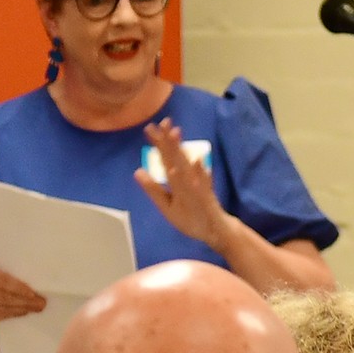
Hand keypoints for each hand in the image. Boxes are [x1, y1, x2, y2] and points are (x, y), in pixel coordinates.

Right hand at [0, 262, 46, 334]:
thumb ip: (4, 277)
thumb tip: (34, 283)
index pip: (1, 278)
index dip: (18, 286)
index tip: (33, 292)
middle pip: (3, 294)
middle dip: (24, 299)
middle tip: (41, 302)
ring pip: (2, 305)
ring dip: (22, 307)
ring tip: (36, 308)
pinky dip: (13, 313)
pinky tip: (23, 312)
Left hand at [135, 118, 231, 249]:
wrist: (216, 231)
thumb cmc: (190, 217)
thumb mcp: (166, 204)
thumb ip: (153, 188)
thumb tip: (137, 170)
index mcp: (178, 180)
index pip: (166, 159)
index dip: (158, 144)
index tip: (149, 127)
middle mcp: (188, 179)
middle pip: (177, 157)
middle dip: (169, 140)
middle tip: (163, 121)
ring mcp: (198, 188)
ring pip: (188, 167)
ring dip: (182, 151)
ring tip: (175, 135)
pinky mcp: (207, 198)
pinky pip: (203, 185)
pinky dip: (199, 174)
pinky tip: (196, 162)